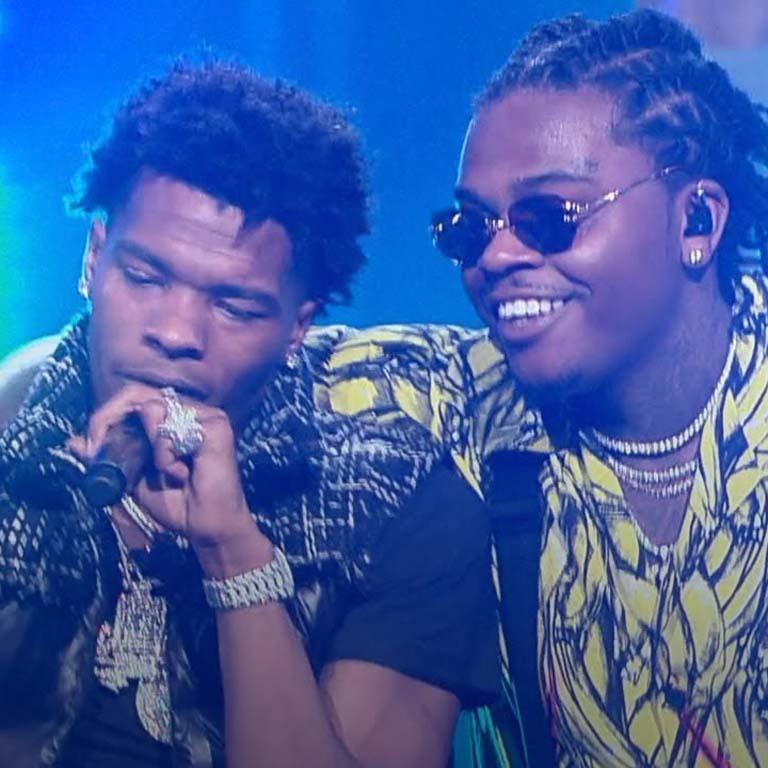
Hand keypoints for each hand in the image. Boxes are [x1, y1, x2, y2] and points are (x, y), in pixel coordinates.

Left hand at [70, 383, 272, 576]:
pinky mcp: (216, 424)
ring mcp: (203, 415)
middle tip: (104, 449)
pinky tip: (180, 472)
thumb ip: (107, 458)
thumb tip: (72, 442)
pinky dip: (167, 453)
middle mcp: (186, 412)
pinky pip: (174, 427)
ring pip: (154, 408)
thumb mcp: (130, 479)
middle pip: (139, 394)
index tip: (93, 443)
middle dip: (112, 419)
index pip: (133, 397)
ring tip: (166, 471)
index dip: (107, 413)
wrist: (205, 526)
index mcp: (168, 419)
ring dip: (150, 446)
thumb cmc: (176, 502)